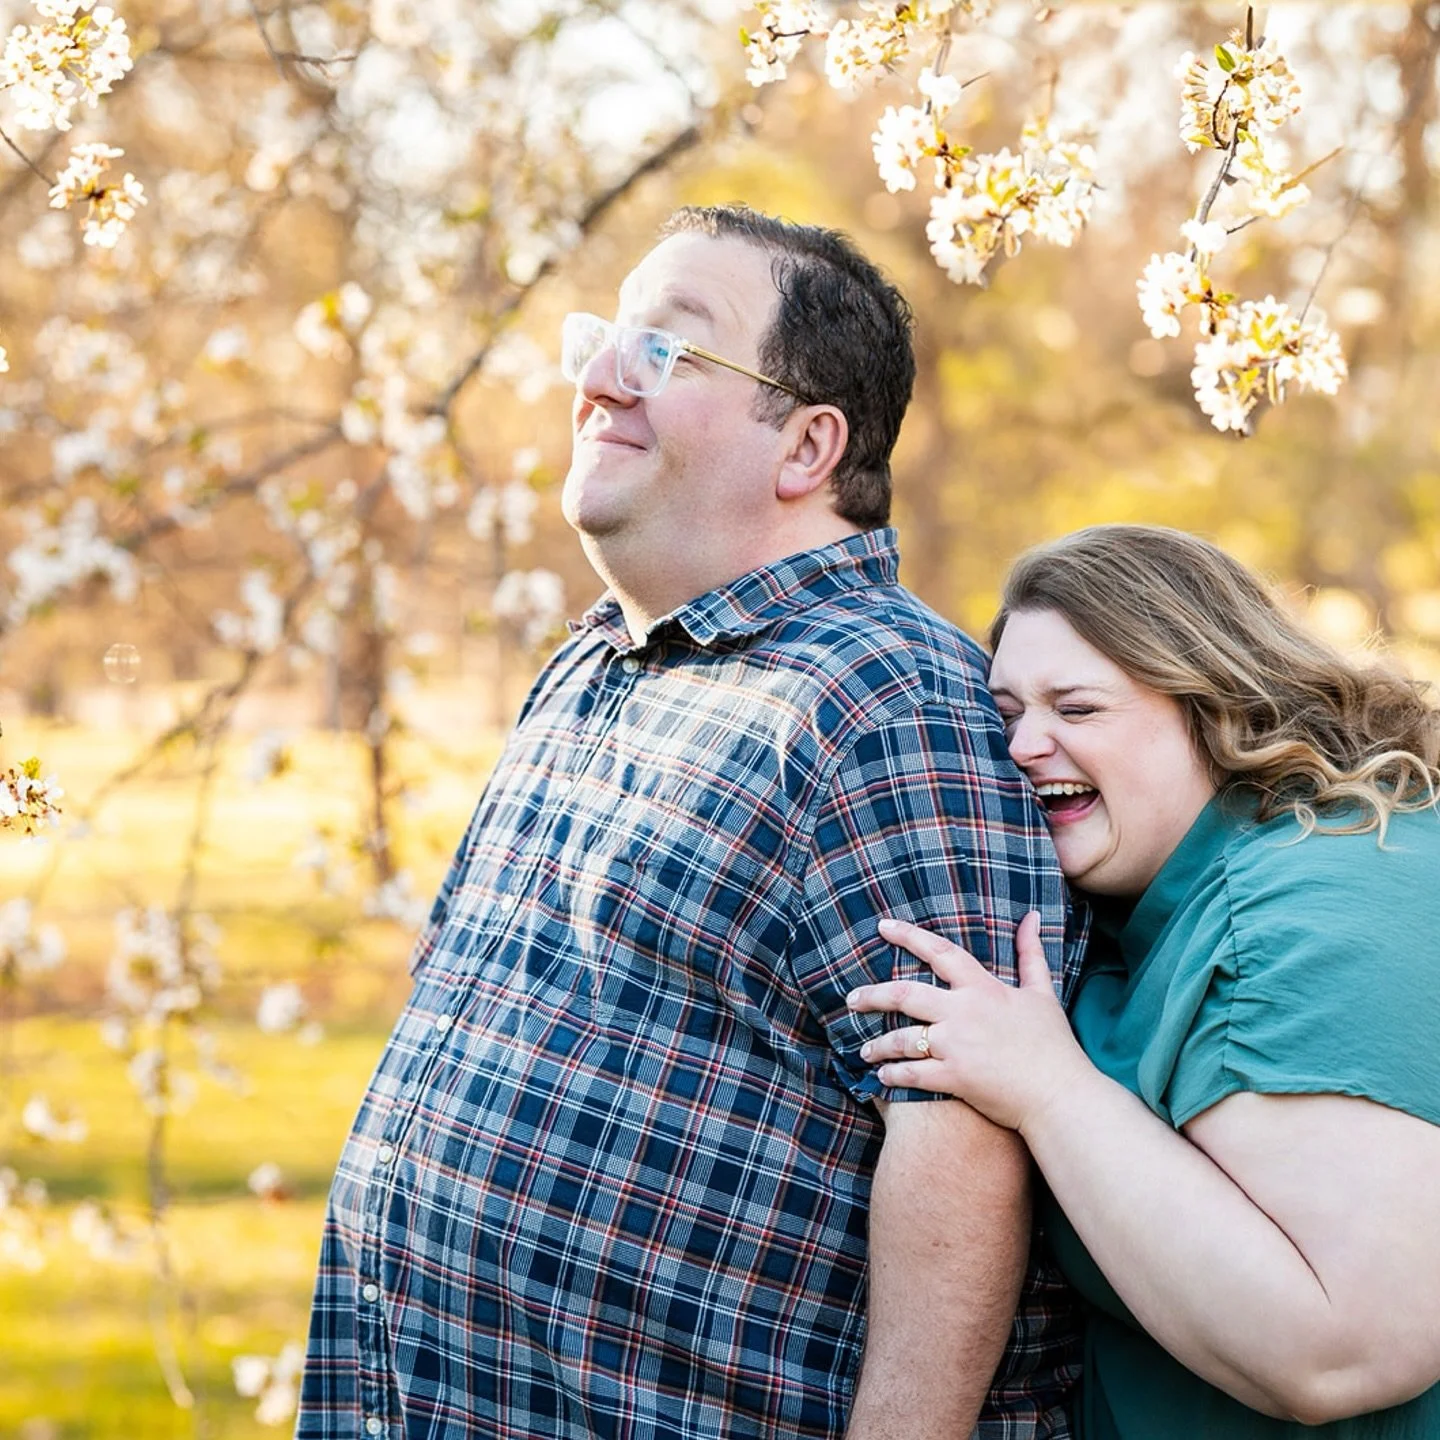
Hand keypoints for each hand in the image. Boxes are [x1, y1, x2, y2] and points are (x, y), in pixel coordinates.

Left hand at [847, 912, 1093, 1134]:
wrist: (1060, 1094)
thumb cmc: (1053, 1045)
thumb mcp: (1043, 992)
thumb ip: (1031, 954)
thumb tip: (1030, 917)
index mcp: (983, 988)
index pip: (940, 952)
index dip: (909, 936)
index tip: (883, 927)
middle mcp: (963, 1012)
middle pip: (905, 995)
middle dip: (872, 995)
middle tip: (852, 999)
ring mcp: (956, 1045)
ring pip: (902, 1038)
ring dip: (878, 1045)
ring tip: (865, 1050)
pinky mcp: (954, 1078)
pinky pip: (912, 1074)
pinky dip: (892, 1075)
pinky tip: (882, 1077)